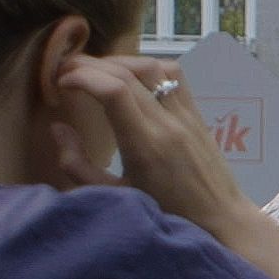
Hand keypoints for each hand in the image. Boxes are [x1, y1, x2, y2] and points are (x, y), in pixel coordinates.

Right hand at [50, 54, 249, 236]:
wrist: (220, 217)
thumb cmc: (165, 212)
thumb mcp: (113, 196)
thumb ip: (78, 165)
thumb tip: (58, 127)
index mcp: (145, 145)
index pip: (115, 91)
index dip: (83, 77)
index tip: (61, 82)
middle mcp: (168, 123)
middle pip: (128, 73)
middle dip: (91, 65)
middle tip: (66, 71)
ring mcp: (186, 115)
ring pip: (152, 67)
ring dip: (118, 62)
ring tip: (93, 72)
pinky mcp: (197, 113)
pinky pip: (174, 75)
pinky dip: (146, 66)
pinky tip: (129, 77)